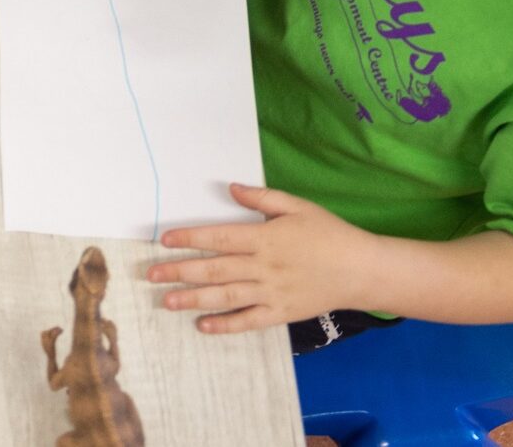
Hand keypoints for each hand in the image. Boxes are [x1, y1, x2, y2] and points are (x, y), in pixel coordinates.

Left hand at [152, 185, 379, 331]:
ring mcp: (271, 293)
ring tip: (167, 302)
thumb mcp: (296, 205)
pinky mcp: (282, 313)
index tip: (163, 240)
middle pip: (214, 269)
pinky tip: (203, 326)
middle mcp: (263, 267)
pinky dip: (226, 325)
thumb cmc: (328, 233)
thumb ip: (261, 197)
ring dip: (194, 299)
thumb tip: (230, 187)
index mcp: (264, 237)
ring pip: (226, 297)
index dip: (189, 238)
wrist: (362, 270)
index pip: (218, 237)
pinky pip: (249, 321)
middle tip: (151, 275)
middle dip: (180, 271)